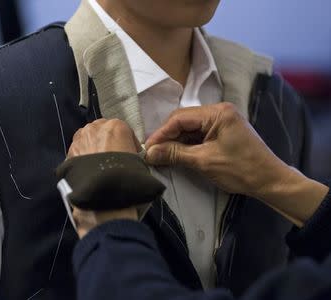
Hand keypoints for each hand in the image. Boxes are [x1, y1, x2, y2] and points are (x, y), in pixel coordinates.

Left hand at [68, 118, 139, 237]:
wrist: (105, 194)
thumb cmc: (127, 177)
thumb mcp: (140, 162)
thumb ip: (133, 155)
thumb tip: (130, 160)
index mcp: (116, 126)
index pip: (122, 131)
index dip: (126, 144)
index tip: (128, 156)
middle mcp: (95, 128)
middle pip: (101, 132)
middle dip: (106, 144)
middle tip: (111, 161)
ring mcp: (78, 141)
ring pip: (86, 141)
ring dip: (92, 151)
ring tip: (98, 169)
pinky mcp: (68, 155)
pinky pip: (77, 155)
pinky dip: (81, 162)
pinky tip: (88, 174)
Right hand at [145, 103, 327, 225]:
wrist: (269, 181)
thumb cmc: (240, 170)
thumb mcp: (204, 161)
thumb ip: (174, 154)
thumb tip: (148, 153)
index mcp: (217, 113)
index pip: (180, 118)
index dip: (161, 133)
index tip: (147, 148)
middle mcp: (218, 111)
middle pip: (183, 120)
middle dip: (167, 137)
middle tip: (152, 153)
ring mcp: (221, 121)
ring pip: (189, 128)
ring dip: (175, 141)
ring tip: (161, 155)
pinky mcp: (221, 131)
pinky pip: (197, 134)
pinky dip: (186, 144)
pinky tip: (176, 154)